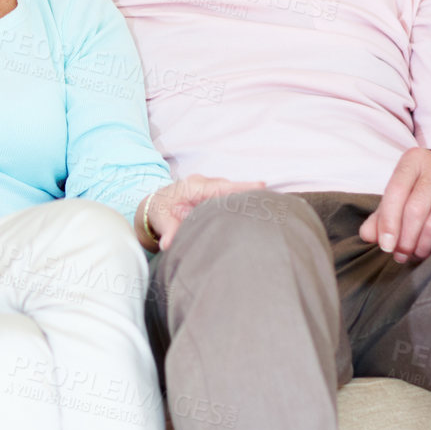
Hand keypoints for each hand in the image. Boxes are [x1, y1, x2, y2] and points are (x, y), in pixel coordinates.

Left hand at [142, 175, 265, 250]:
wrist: (155, 206)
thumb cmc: (159, 210)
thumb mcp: (160, 219)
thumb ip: (168, 230)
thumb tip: (168, 244)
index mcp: (195, 186)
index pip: (222, 187)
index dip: (242, 187)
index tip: (262, 187)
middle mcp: (207, 185)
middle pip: (234, 189)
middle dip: (253, 194)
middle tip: (275, 201)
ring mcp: (213, 190)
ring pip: (235, 194)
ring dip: (250, 200)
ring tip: (274, 208)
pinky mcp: (216, 198)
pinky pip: (232, 199)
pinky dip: (245, 204)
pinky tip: (262, 212)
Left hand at [361, 148, 430, 263]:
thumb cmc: (421, 192)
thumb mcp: (399, 197)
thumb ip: (380, 216)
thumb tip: (368, 235)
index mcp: (414, 159)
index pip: (395, 191)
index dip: (388, 222)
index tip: (386, 246)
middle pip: (415, 210)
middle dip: (405, 240)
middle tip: (400, 255)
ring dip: (422, 247)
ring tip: (416, 253)